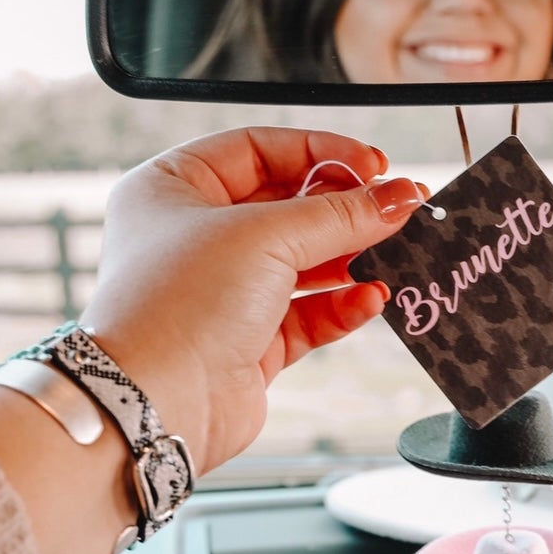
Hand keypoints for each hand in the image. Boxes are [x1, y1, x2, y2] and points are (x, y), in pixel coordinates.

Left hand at [82, 126, 424, 473]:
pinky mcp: (246, 344)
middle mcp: (194, 238)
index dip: (320, 153)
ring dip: (349, 259)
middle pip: (286, 206)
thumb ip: (340, 215)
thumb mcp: (266, 236)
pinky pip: (307, 314)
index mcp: (173, 188)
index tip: (373, 166)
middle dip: (343, 209)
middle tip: (395, 207)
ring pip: (302, 263)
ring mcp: (221, 292)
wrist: (154, 403)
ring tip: (394, 252)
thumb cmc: (177, 307)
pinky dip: (340, 305)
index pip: (259, 150)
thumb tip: (398, 196)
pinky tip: (369, 298)